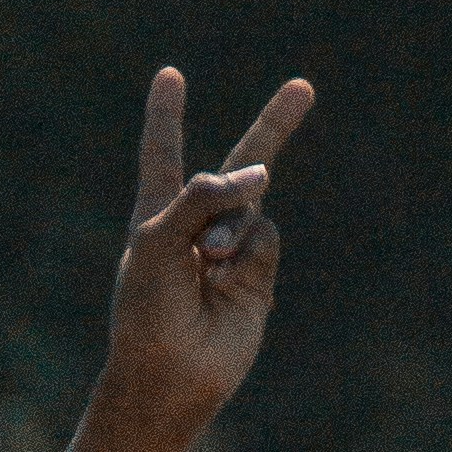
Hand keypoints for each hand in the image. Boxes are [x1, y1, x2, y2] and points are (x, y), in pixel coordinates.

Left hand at [99, 62, 312, 444]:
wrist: (169, 375)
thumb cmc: (148, 310)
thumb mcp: (159, 240)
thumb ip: (203, 196)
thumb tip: (259, 174)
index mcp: (158, 213)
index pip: (163, 153)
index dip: (166, 116)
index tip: (169, 76)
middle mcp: (198, 226)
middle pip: (239, 167)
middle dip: (274, 126)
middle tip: (303, 88)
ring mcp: (233, 250)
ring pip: (252, 205)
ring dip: (230, 226)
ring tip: (207, 262)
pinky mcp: (258, 275)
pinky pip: (266, 237)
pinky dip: (248, 252)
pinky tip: (225, 282)